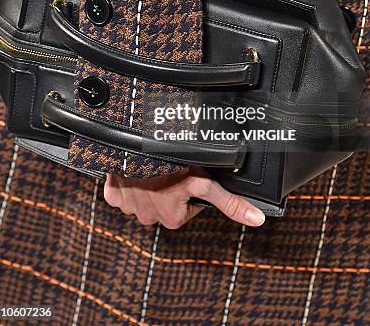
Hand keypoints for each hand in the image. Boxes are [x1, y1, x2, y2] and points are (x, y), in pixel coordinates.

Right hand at [104, 168, 264, 228]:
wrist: (134, 150)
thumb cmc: (170, 167)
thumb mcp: (203, 183)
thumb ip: (229, 203)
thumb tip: (256, 220)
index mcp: (172, 219)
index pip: (187, 206)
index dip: (189, 189)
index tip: (186, 175)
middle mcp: (149, 219)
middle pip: (165, 201)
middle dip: (167, 187)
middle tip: (170, 168)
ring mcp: (129, 207)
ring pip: (143, 194)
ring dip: (147, 182)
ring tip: (153, 166)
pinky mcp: (113, 194)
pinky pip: (121, 188)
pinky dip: (127, 178)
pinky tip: (135, 167)